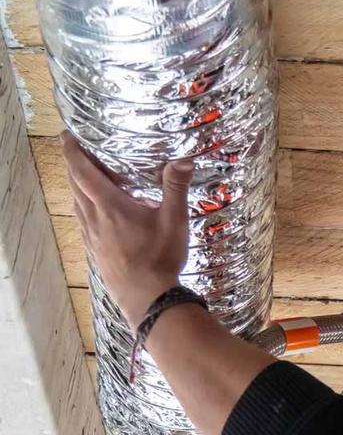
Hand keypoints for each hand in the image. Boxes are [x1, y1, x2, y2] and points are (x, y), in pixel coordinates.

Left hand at [61, 131, 194, 327]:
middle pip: (76, 185)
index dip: (72, 151)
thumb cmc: (159, 259)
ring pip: (77, 204)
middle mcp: (95, 219)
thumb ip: (176, 188)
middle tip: (80, 152)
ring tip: (89, 179)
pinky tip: (97, 214)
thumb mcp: (174, 221)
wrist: (148, 298)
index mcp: (110, 206)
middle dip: (75, 165)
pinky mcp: (95, 251)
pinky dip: (85, 209)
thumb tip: (184, 160)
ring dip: (79, 187)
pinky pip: (83, 222)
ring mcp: (92, 237)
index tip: (68, 136)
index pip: (82, 170)